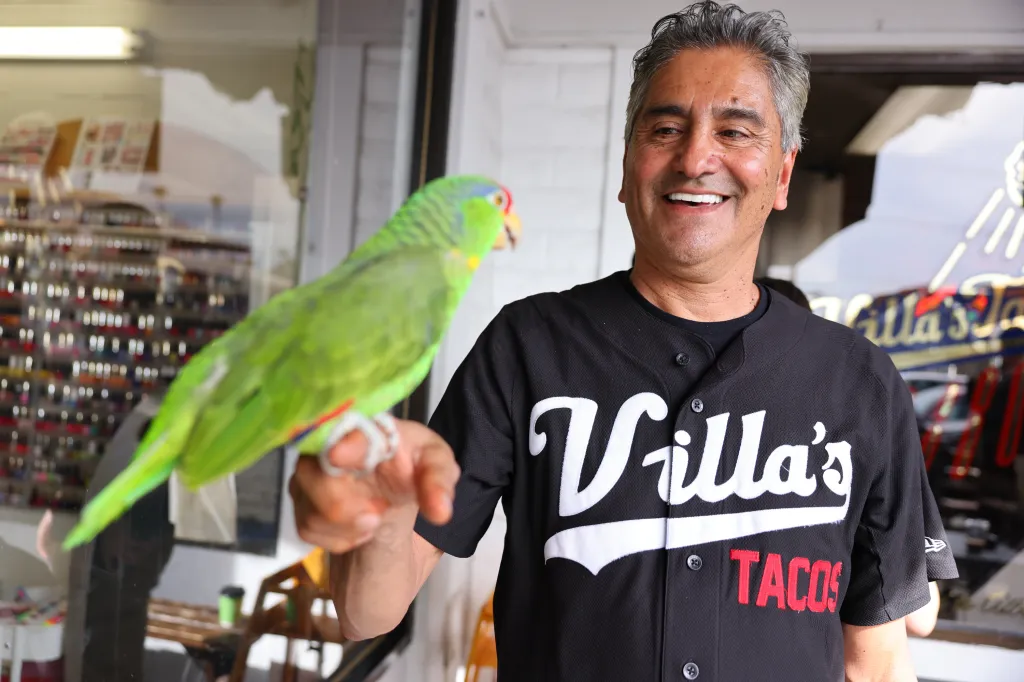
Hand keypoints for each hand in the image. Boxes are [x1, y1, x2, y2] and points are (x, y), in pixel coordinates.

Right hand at [289, 418, 459, 553]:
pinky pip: (308, 528)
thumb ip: (439, 481)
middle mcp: (326, 442)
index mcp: (364, 426)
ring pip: (311, 511)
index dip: (342, 444)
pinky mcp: (301, 500)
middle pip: (315, 476)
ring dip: (348, 527)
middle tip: (377, 514)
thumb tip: (441, 512)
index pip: (345, 430)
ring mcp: (309, 472)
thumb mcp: (435, 465)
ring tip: (373, 519)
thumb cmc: (411, 465)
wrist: (391, 485)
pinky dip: (338, 539)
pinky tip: (357, 527)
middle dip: (346, 505)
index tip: (339, 456)